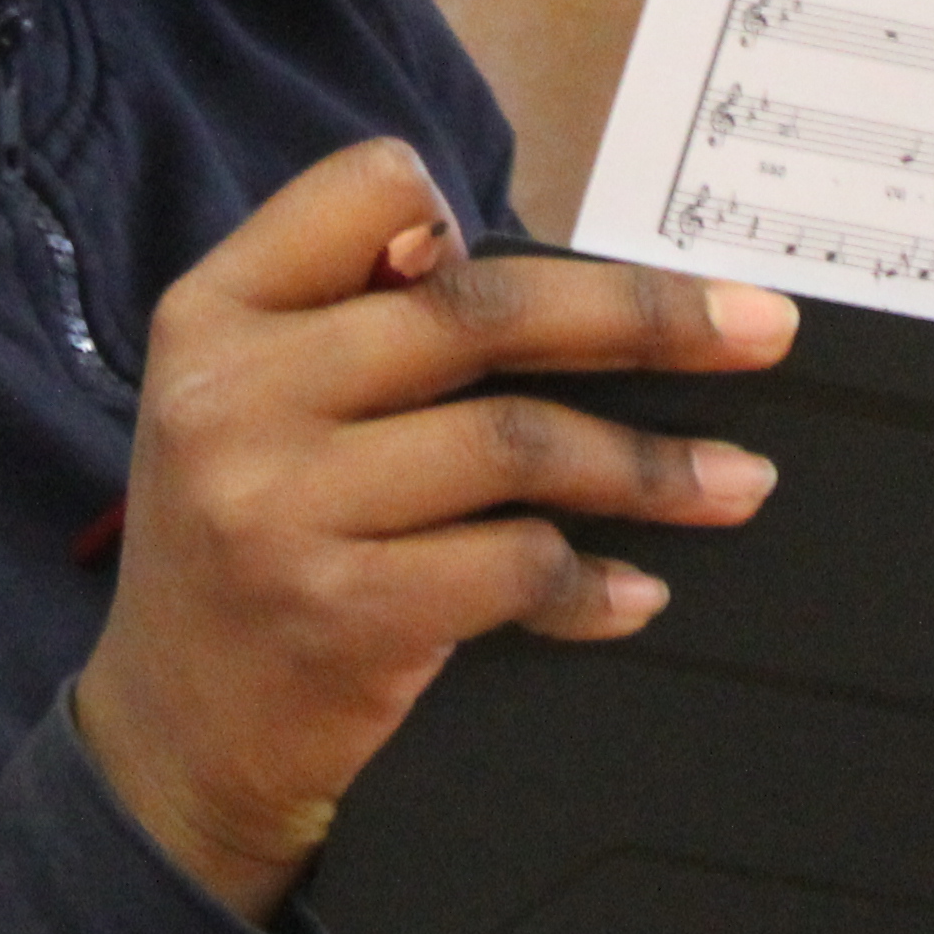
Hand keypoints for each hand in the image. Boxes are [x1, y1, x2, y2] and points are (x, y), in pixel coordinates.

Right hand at [71, 142, 794, 921]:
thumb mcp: (253, 403)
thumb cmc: (251, 545)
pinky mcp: (339, 613)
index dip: (464, 219)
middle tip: (763, 330)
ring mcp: (280, 505)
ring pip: (517, 442)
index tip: (547, 267)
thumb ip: (362, 324)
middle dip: (644, 317)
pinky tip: (635, 593)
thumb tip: (564, 286)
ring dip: (652, 466)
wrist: (171, 743)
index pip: (368, 191)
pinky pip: (512, 567)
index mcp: (218, 311)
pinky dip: (591, 582)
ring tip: (740, 482)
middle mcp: (236, 392)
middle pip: (479, 311)